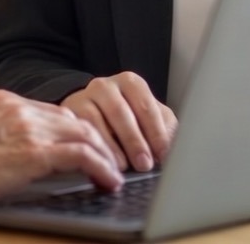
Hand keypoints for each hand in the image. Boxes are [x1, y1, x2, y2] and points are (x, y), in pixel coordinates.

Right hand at [0, 91, 121, 199]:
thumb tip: (13, 152)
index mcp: (4, 101)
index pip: (51, 112)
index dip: (73, 130)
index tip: (85, 145)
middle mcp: (20, 108)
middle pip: (72, 119)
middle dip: (95, 140)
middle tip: (107, 159)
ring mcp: (29, 127)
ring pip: (84, 134)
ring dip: (104, 155)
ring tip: (113, 174)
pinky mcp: (35, 151)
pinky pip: (82, 156)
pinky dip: (101, 168)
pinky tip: (108, 182)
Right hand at [60, 72, 176, 171]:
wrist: (92, 112)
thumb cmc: (129, 118)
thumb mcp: (149, 119)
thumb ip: (164, 128)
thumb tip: (179, 147)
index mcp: (131, 83)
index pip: (145, 105)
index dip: (155, 131)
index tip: (163, 154)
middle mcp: (106, 85)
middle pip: (120, 112)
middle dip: (135, 141)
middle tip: (145, 164)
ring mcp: (85, 96)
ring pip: (97, 120)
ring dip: (113, 147)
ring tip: (124, 167)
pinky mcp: (69, 111)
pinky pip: (81, 130)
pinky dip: (95, 147)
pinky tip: (105, 162)